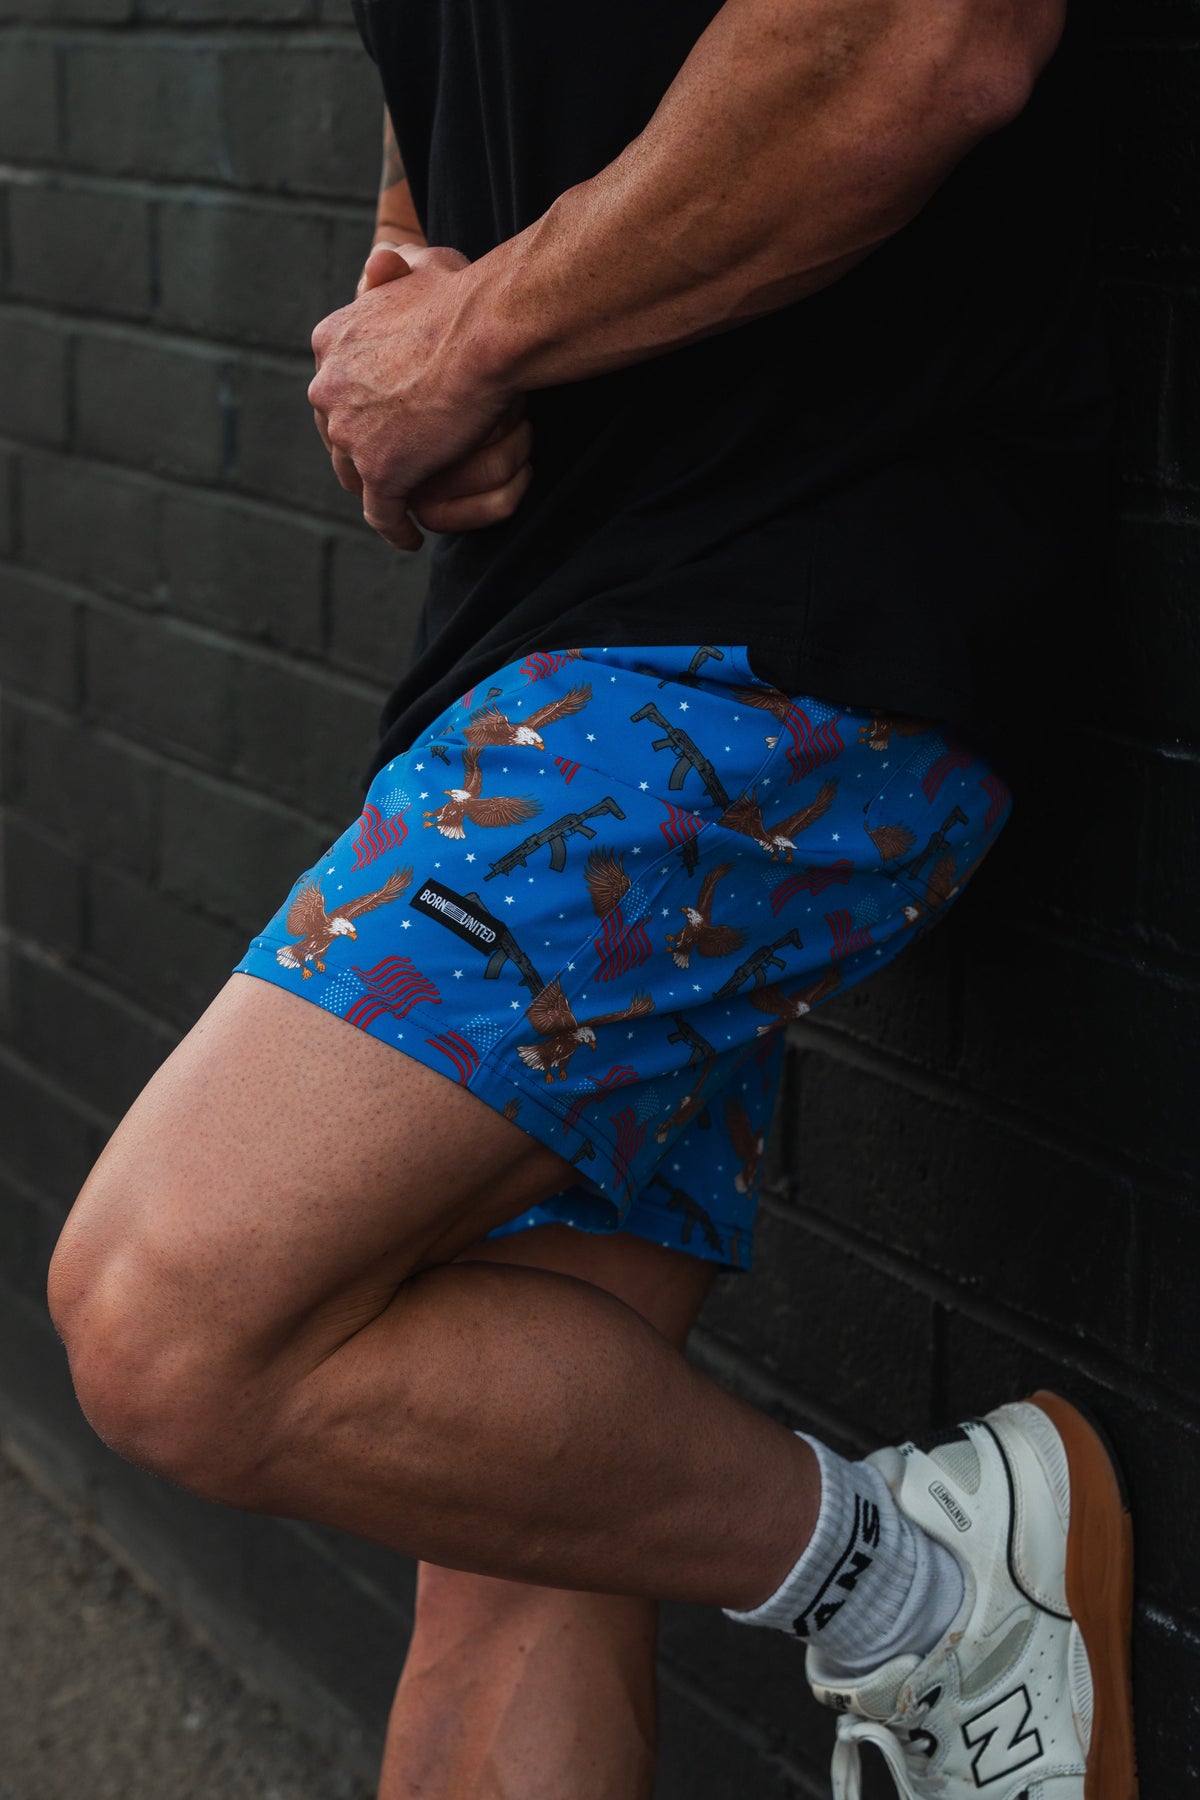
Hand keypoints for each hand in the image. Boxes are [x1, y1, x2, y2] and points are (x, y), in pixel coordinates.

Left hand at [309, 244, 519, 549]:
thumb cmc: (464, 296)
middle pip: (335, 433)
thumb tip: (380, 261)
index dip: (354, 405)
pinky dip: (395, 530)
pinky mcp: (380, 472)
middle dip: (356, 450)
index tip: (374, 418)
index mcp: (330, 341)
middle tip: (383, 465)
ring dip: (373, 491)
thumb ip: (396, 266)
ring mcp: (350, 434)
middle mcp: (327, 388)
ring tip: (397, 503)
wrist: (484, 333)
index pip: (333, 385)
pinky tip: (409, 539)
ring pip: (353, 476)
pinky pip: (382, 514)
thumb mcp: (420, 264)